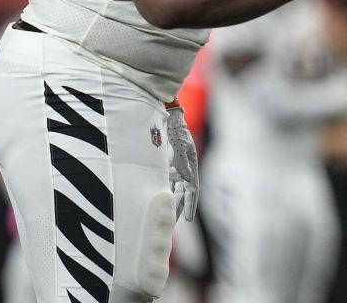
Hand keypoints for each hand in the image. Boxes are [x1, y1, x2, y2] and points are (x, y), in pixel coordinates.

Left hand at [166, 105, 198, 220]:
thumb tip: (188, 180)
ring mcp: (174, 169)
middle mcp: (183, 171)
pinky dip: (161, 193)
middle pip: (182, 195)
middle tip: (172, 227)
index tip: (189, 220)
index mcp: (191, 167)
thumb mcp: (182, 147)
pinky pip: (163, 183)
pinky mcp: (164, 167)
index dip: (191, 205)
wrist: (168, 118)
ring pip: (172, 191)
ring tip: (163, 219)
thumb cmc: (176, 131)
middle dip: (178, 210)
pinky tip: (154, 203)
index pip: (192, 190)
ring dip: (169, 203)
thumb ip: (184, 164)